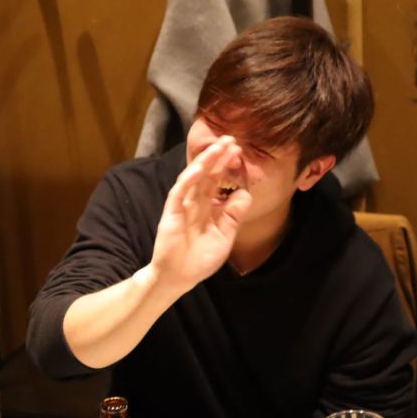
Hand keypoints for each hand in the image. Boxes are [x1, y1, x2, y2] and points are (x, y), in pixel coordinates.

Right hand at [150, 136, 251, 291]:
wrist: (179, 278)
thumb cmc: (200, 259)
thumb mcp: (225, 236)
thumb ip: (234, 215)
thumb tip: (245, 193)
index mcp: (208, 206)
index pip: (218, 180)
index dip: (227, 166)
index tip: (239, 151)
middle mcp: (195, 202)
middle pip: (207, 174)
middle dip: (218, 156)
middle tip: (231, 138)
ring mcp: (182, 206)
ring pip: (193, 178)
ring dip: (205, 161)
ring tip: (218, 146)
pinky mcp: (171, 214)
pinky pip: (179, 193)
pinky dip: (188, 180)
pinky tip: (199, 168)